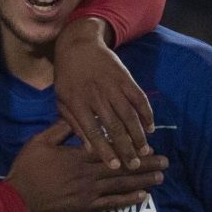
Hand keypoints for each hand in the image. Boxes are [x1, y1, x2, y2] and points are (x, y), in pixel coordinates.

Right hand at [6, 121, 167, 211]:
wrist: (18, 200)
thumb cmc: (28, 169)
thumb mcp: (40, 142)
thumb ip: (60, 129)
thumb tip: (79, 117)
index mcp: (79, 156)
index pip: (112, 150)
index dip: (132, 148)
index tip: (149, 146)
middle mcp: (89, 174)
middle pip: (122, 168)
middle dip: (145, 165)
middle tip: (165, 163)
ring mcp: (88, 193)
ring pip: (121, 186)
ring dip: (142, 182)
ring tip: (159, 178)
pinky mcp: (85, 209)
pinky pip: (111, 204)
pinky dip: (127, 200)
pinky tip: (142, 197)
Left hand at [53, 18, 155, 170]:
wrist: (79, 45)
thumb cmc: (67, 78)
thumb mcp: (61, 100)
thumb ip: (73, 124)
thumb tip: (88, 149)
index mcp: (77, 103)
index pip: (92, 132)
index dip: (104, 150)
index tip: (115, 166)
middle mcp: (96, 96)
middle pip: (114, 127)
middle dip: (126, 148)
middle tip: (134, 165)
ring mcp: (112, 86)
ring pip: (129, 115)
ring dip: (138, 135)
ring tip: (145, 151)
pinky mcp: (126, 78)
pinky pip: (139, 99)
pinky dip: (147, 114)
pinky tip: (150, 128)